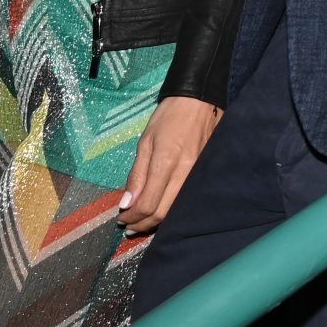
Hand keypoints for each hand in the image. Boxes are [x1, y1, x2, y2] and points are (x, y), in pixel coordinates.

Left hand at [117, 94, 222, 233]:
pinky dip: (171, 210)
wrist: (201, 100)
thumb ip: (137, 174)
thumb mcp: (145, 142)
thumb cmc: (169, 117)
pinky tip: (161, 209)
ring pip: (176, 210)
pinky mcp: (205, 174)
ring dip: (156, 221)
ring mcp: (198, 175)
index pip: (147, 204)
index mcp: (166, 163)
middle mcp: (185, 173)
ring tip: (142, 222)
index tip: (121, 218)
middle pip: (162, 213)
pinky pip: (186, 199)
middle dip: (143, 224)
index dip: (132, 216)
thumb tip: (126, 204)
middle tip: (129, 226)